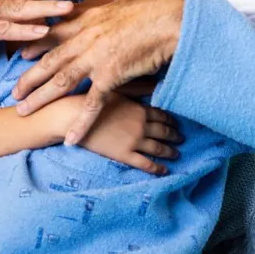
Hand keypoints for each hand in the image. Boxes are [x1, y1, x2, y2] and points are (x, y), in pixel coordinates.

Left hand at [13, 0, 183, 145]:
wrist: (173, 17)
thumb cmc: (162, 3)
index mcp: (90, 16)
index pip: (54, 30)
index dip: (35, 43)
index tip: (20, 52)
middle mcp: (86, 36)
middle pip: (50, 59)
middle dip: (29, 77)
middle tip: (14, 92)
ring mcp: (95, 56)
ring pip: (60, 81)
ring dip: (40, 98)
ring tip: (23, 112)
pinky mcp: (110, 75)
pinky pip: (91, 103)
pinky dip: (80, 123)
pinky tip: (70, 138)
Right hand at [55, 94, 180, 174]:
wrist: (73, 118)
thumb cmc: (91, 100)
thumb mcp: (116, 90)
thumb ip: (136, 89)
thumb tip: (155, 83)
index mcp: (139, 109)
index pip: (162, 115)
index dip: (171, 120)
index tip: (177, 123)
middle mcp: (141, 126)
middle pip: (164, 132)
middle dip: (175, 136)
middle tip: (182, 139)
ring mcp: (134, 141)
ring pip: (159, 148)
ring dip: (170, 152)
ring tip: (176, 154)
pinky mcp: (124, 155)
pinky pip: (146, 164)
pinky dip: (158, 168)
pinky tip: (164, 171)